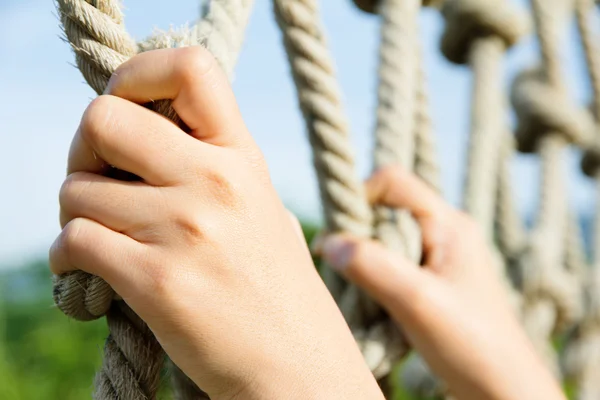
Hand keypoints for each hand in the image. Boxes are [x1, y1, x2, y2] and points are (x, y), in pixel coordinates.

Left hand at [49, 47, 383, 399]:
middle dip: (83, 150)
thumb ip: (213, 168)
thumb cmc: (275, 288)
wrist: (296, 366)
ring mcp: (187, 229)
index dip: (137, 74)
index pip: (188, 68)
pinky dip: (67, 258)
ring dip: (73, 215)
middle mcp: (216, 182)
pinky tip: (87, 274)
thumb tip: (144, 139)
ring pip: (75, 190)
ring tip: (99, 240)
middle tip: (98, 181)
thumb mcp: (261, 208)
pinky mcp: (157, 281)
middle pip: (103, 119)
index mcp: (243, 158)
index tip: (126, 107)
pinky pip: (74, 241)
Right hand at [315, 166, 564, 399]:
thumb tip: (328, 242)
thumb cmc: (471, 345)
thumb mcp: (416, 301)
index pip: (392, 182)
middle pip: (385, 211)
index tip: (339, 238)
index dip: (359, 198)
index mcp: (448, 224)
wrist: (504, 390)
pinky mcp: (433, 282)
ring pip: (385, 241)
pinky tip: (379, 309)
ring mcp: (440, 258)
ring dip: (366, 264)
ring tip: (367, 298)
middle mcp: (444, 233)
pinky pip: (393, 265)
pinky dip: (376, 282)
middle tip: (349, 274)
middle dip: (359, 238)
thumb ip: (371, 265)